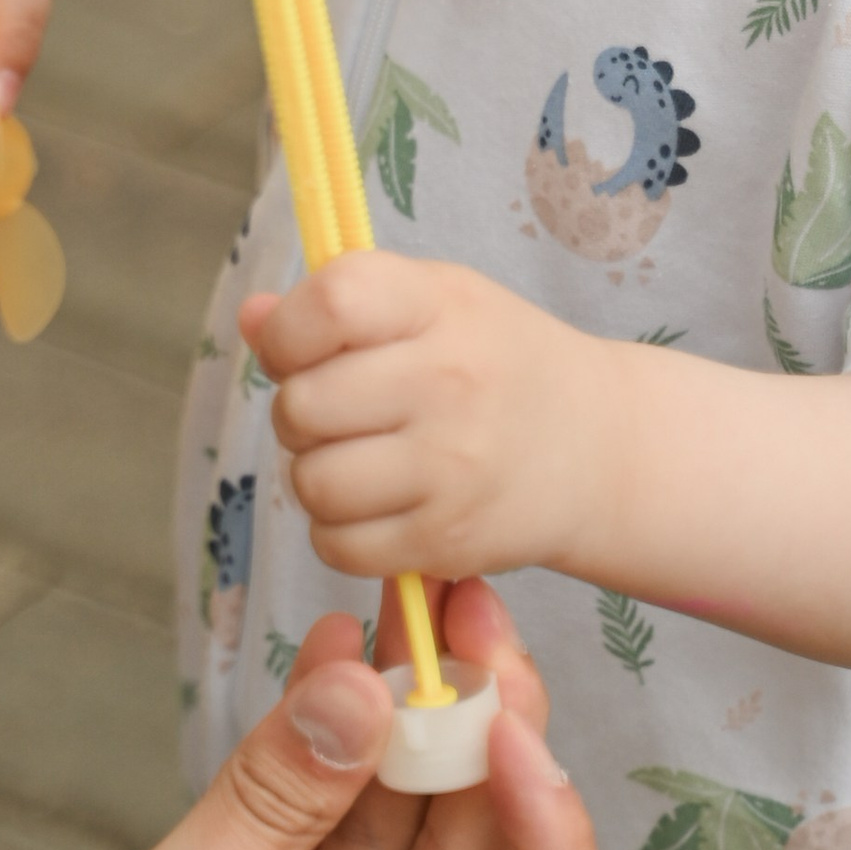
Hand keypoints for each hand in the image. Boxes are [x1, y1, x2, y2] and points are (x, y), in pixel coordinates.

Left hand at [244, 257, 614, 587]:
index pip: (329, 304)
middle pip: (302, 405)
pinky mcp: (448, 540)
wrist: (599, 448)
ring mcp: (451, 467)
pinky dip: (340, 533)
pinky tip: (376, 506)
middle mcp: (449, 382)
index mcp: (441, 305)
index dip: (290, 333)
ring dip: (317, 477)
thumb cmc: (499, 363)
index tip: (302, 350)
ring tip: (358, 461)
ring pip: (312, 483)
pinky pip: (337, 546)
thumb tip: (251, 320)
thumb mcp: (437, 303)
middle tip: (340, 415)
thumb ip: (343, 303)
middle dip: (300, 414)